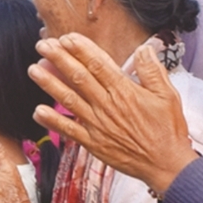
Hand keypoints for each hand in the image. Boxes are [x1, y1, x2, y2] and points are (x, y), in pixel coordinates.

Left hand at [29, 35, 194, 193]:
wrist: (166, 165)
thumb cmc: (167, 129)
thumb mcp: (168, 95)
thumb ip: (152, 70)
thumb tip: (143, 48)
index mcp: (125, 91)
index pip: (98, 64)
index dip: (80, 49)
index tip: (66, 38)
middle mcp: (108, 105)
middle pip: (78, 77)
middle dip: (59, 59)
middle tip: (43, 45)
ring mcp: (98, 125)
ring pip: (69, 99)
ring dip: (49, 84)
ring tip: (34, 69)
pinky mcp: (93, 143)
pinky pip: (69, 130)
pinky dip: (53, 121)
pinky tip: (38, 111)